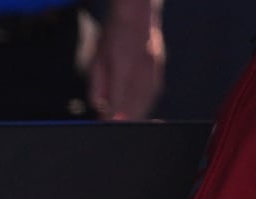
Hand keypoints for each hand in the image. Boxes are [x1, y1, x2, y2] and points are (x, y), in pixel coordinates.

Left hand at [87, 0, 165, 120]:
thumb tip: (99, 107)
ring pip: (146, 103)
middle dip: (124, 121)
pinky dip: (145, 104)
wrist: (137, 14)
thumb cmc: (113, 36)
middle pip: (135, 108)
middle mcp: (141, 71)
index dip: (111, 119)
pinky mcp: (159, 68)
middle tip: (115, 128)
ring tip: (125, 122)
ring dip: (136, 115)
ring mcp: (153, 70)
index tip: (105, 126)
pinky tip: (138, 109)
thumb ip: (97, 85)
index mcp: (123, 68)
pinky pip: (153, 93)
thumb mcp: (96, 60)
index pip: (118, 104)